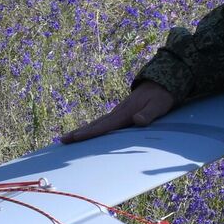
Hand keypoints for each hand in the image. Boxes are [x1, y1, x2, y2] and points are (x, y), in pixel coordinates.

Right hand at [60, 81, 174, 142]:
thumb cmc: (161, 96)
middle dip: (78, 133)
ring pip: (96, 124)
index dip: (90, 133)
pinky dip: (90, 129)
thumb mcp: (159, 105)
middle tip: (62, 140)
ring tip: (66, 139)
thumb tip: (136, 120)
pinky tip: (84, 134)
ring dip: (81, 131)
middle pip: (94, 124)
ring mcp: (116, 113)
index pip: (105, 125)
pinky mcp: (118, 114)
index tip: (75, 138)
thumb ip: (149, 114)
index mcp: (125, 113)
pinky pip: (101, 124)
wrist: (160, 83)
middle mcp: (117, 112)